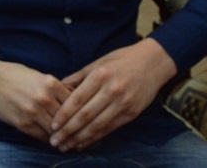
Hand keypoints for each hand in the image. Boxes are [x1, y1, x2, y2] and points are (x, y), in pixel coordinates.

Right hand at [0, 58, 72, 142]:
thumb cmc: (11, 74)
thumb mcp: (36, 74)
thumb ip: (52, 87)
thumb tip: (67, 98)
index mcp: (50, 83)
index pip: (74, 102)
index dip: (79, 110)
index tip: (80, 115)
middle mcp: (44, 98)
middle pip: (68, 117)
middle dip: (73, 125)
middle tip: (77, 130)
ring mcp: (34, 112)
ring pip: (56, 129)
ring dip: (61, 135)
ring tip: (66, 138)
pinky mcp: (23, 123)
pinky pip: (42, 136)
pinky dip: (48, 138)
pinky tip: (51, 138)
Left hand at [49, 38, 176, 151]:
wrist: (153, 63)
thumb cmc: (120, 60)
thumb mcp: (97, 63)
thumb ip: (78, 77)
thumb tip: (59, 89)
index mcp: (100, 76)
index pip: (78, 99)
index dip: (64, 114)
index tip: (53, 125)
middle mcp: (112, 91)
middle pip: (86, 115)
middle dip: (69, 130)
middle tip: (55, 141)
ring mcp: (124, 103)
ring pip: (98, 125)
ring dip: (81, 138)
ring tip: (67, 146)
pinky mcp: (132, 113)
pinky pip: (111, 128)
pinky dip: (97, 137)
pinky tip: (85, 143)